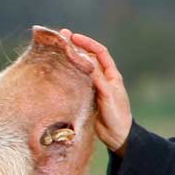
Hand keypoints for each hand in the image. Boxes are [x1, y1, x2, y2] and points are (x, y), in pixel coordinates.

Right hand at [58, 30, 132, 151]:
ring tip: (57, 53)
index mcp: (112, 76)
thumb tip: (87, 63)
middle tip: (61, 39)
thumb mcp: (109, 96)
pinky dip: (69, 76)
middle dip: (76, 48)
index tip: (74, 37)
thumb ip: (99, 80)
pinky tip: (59, 72)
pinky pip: (77, 83)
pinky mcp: (86, 97)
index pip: (100, 53)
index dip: (88, 43)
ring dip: (71, 61)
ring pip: (81, 70)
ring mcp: (94, 88)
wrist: (117, 136)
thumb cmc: (117, 116)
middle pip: (89, 59)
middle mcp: (103, 79)